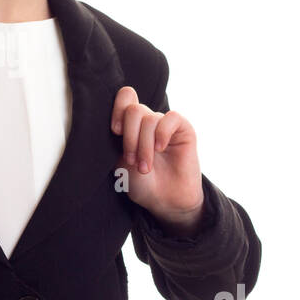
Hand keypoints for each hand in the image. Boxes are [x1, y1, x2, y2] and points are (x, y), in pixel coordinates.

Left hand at [111, 85, 205, 232]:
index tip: (115, 132)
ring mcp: (165, 125)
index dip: (117, 108)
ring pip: (150, 119)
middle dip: (130, 137)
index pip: (125, 98)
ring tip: (145, 167)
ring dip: (145, 145)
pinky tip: (160, 148)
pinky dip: (162, 133)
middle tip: (132, 160)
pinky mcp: (184, 130)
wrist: (164, 201)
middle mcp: (148, 122)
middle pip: (134, 109)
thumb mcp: (122, 161)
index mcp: (130, 125)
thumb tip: (118, 118)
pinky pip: (172, 118)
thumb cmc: (142, 183)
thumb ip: (120, 138)